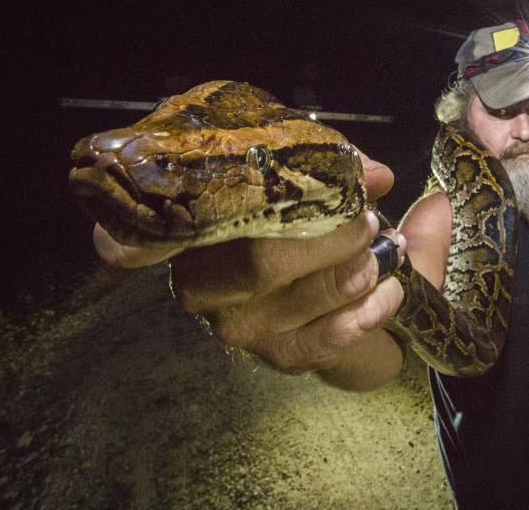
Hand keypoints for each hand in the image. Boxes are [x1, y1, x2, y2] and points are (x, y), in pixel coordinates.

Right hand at [91, 152, 405, 387]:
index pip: (138, 241)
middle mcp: (200, 284)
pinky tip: (390, 291)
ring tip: (383, 250)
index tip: (199, 219)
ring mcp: (237, 326)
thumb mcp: (316, 187)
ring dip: (348, 271)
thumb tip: (373, 172)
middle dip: (321, 234)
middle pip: (256, 259)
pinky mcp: (280, 356)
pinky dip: (365, 312)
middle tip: (364, 219)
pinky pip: (323, 338)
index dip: (139, 234)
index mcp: (193, 232)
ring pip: (290, 297)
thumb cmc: (314, 232)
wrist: (350, 304)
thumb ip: (341, 173)